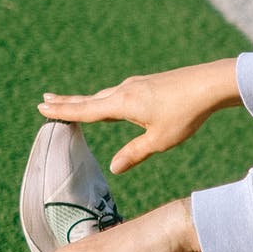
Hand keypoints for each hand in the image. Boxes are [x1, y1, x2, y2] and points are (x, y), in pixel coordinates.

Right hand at [39, 58, 242, 173]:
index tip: (42, 107)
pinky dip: (106, 98)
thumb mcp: (160, 140)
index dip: (63, 111)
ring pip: (105, 95)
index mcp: (122, 104)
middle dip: (68, 102)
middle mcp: (125, 91)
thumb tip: (114, 168)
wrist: (210, 84)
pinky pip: (120, 93)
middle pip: (90, 99)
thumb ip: (135, 153)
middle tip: (46, 100)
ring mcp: (137, 85)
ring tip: (73, 102)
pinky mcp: (149, 83)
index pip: (86, 110)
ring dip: (87, 99)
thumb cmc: (186, 114)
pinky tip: (113, 101)